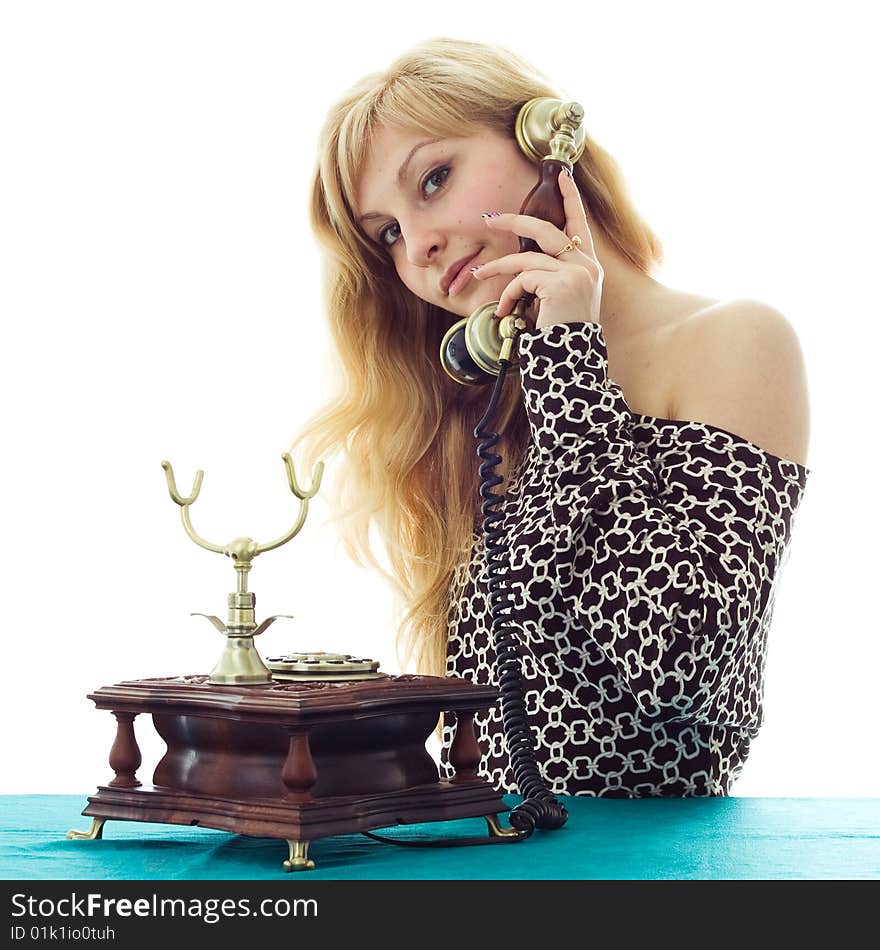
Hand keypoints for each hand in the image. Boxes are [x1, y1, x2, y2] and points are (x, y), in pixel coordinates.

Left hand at [472, 170, 603, 329]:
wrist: (572, 361)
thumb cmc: (563, 335)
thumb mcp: (560, 301)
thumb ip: (549, 278)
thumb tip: (522, 266)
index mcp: (588, 267)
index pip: (580, 225)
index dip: (571, 200)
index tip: (563, 177)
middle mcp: (585, 266)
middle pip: (546, 230)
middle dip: (515, 222)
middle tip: (491, 220)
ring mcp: (575, 273)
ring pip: (526, 257)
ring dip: (497, 267)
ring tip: (479, 274)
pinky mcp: (560, 284)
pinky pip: (523, 279)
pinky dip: (509, 293)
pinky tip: (506, 310)